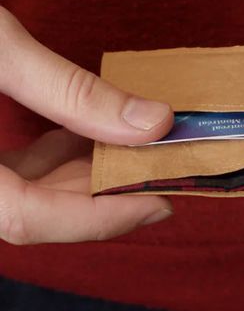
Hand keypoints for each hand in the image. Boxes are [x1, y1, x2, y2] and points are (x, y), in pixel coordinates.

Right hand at [0, 8, 174, 243]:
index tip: (161, 200)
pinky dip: (48, 159)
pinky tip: (85, 134)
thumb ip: (70, 91)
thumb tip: (154, 123)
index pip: (28, 219)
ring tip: (134, 149)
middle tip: (161, 173)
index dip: (101, 217)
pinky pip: (2, 173)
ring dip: (78, 176)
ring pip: (18, 195)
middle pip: (30, 212)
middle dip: (100, 194)